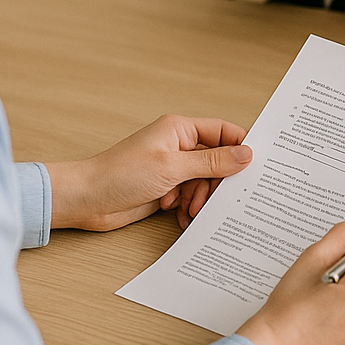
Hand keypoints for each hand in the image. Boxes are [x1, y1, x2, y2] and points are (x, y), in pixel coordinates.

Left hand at [46, 116, 251, 232]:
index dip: (240, 147)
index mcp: (180, 129)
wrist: (88, 199)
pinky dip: (188, 207)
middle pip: (217, 161)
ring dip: (200, 198)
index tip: (256, 167)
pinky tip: (179, 215)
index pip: (223, 131)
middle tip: (212, 199)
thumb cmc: (120, 175)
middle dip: (216, 182)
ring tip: (188, 210)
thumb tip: (246, 154)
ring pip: (204, 182)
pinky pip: (190, 196)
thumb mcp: (172, 168)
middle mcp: (178, 146)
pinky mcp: (165, 187)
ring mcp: (171, 167)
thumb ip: (211, 162)